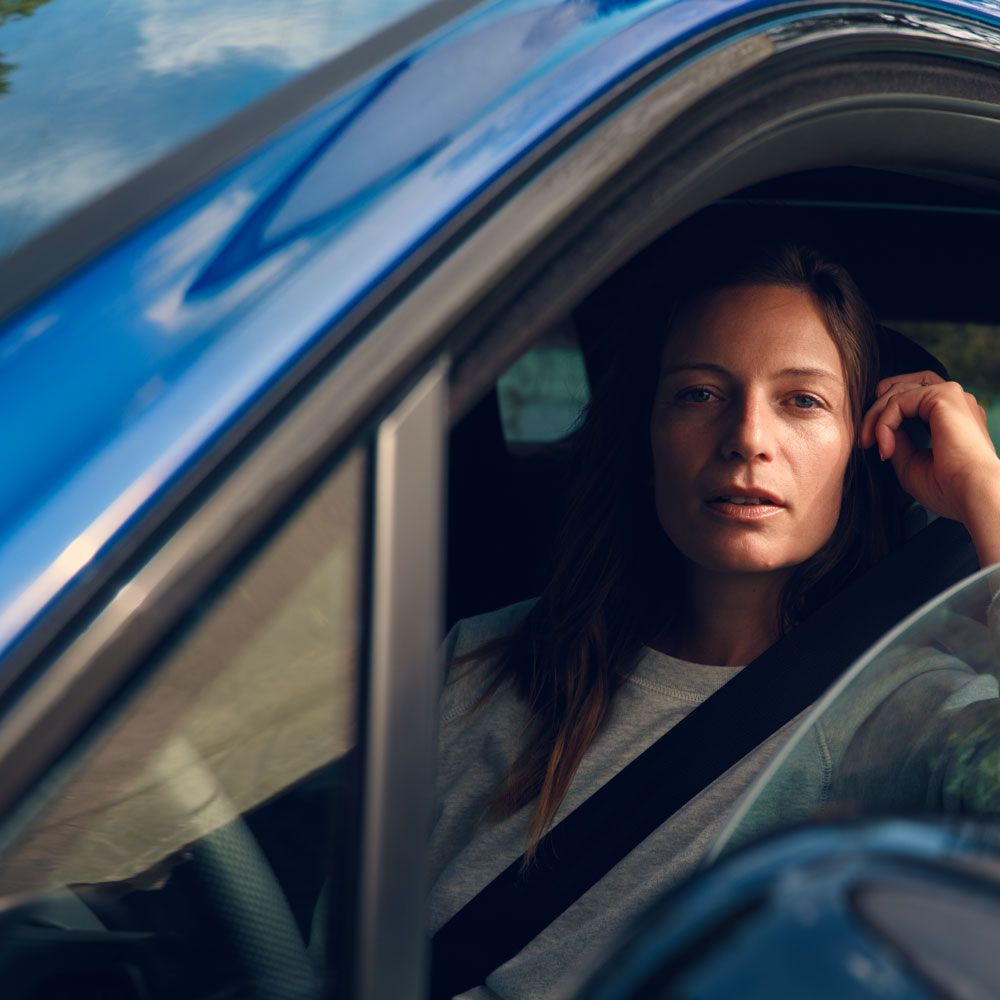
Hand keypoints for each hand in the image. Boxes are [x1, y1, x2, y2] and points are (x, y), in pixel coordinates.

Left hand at [860, 372, 999, 564]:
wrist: (972, 494)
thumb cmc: (947, 487)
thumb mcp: (911, 462)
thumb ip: (898, 440)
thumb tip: (881, 426)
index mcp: (952, 417)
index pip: (913, 397)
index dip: (885, 413)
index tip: (868, 442)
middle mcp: (954, 402)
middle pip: (904, 387)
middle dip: (877, 408)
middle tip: (864, 438)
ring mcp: (951, 396)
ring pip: (898, 392)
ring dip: (876, 417)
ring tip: (869, 444)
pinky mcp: (944, 396)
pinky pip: (899, 400)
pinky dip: (884, 422)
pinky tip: (885, 446)